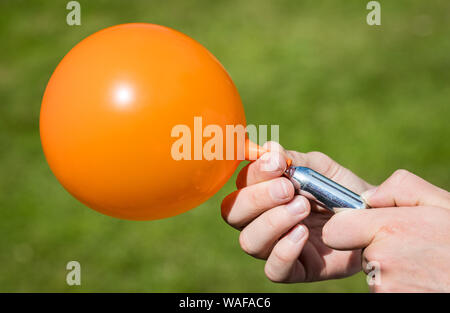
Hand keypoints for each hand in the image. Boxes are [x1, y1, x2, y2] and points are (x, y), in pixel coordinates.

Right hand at [221, 142, 372, 281]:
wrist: (372, 217)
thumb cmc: (341, 189)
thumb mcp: (320, 168)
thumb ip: (295, 160)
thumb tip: (268, 149)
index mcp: (262, 193)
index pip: (240, 184)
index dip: (254, 172)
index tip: (279, 163)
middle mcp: (261, 220)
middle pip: (233, 213)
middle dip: (257, 198)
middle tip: (288, 189)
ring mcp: (276, 246)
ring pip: (249, 241)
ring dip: (272, 222)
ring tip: (303, 208)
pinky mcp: (296, 270)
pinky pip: (274, 270)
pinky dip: (284, 252)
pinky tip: (303, 234)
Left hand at [323, 169, 449, 291]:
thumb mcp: (440, 203)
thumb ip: (400, 188)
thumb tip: (368, 196)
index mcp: (388, 228)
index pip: (335, 230)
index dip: (347, 227)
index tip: (365, 227)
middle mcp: (380, 260)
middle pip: (357, 250)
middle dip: (377, 245)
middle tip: (411, 246)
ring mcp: (384, 287)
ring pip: (372, 271)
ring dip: (390, 267)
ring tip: (423, 264)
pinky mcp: (390, 302)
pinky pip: (383, 290)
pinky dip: (399, 285)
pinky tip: (422, 279)